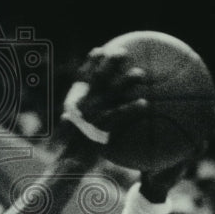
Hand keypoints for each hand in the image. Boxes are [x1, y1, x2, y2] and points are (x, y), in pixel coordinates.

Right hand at [59, 49, 147, 167]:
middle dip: (109, 63)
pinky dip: (132, 108)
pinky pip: (120, 115)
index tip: (99, 50)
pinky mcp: (101, 128)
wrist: (69, 163)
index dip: (90, 63)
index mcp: (74, 102)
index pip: (81, 77)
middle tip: (122, 51)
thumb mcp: (74, 128)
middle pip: (98, 78)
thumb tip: (98, 109)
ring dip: (126, 81)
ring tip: (140, 73)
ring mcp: (91, 115)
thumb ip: (86, 115)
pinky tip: (145, 103)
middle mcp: (82, 104)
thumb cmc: (74, 147)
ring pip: (111, 93)